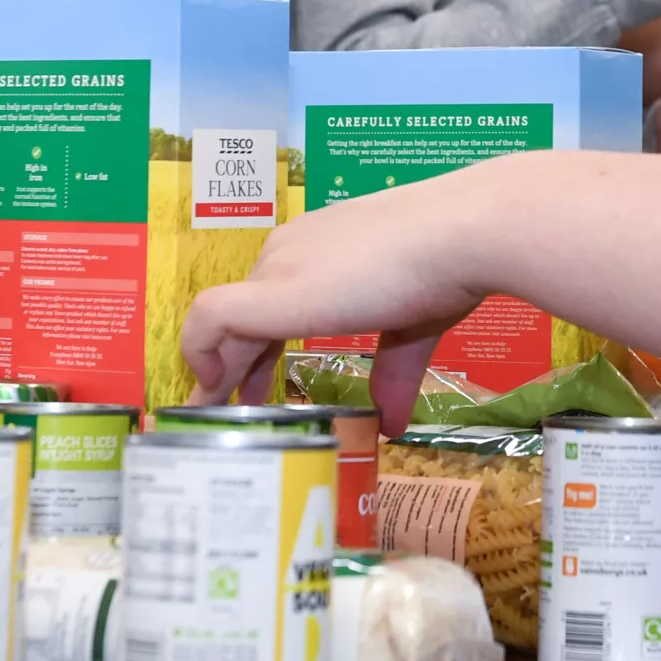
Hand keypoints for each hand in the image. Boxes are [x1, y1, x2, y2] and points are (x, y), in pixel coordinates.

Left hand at [186, 162, 506, 432]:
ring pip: (223, 322)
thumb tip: (395, 425)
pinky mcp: (276, 295)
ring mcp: (279, 270)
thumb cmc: (446, 266)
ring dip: (214, 368)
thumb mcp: (414, 327)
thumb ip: (394, 373)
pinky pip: (211, 320)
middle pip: (243, 315)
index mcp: (319, 249)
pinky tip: (209, 388)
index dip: (256, 346)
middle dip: (232, 365)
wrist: (459, 234)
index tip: (258, 386)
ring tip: (208, 411)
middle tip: (226, 410)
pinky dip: (201, 353)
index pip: (270, 300)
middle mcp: (289, 252)